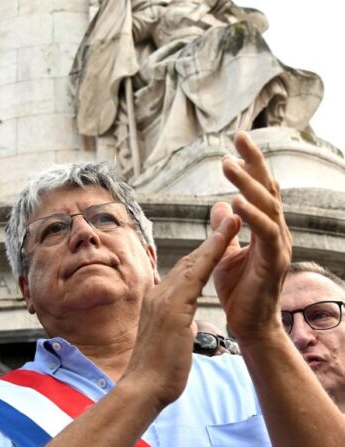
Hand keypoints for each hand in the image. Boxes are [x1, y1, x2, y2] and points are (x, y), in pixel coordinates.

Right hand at [123, 215, 239, 407]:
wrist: (145, 386)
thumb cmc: (158, 371)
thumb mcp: (167, 339)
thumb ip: (174, 324)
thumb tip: (183, 322)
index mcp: (157, 302)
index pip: (182, 272)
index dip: (201, 254)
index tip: (216, 239)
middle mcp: (158, 294)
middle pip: (187, 260)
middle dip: (210, 239)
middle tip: (226, 217)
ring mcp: (164, 299)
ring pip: (192, 262)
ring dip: (214, 239)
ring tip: (231, 219)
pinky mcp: (173, 307)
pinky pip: (196, 275)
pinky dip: (211, 255)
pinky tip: (225, 241)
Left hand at [212, 131, 291, 342]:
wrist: (248, 326)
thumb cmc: (238, 292)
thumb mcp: (223, 253)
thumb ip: (223, 229)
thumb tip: (220, 203)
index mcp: (264, 229)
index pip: (259, 189)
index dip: (250, 164)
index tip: (237, 140)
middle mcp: (276, 233)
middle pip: (269, 189)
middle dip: (254, 162)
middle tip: (240, 136)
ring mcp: (278, 247)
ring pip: (268, 207)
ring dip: (248, 184)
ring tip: (229, 164)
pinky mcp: (274, 263)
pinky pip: (266, 234)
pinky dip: (253, 216)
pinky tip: (238, 201)